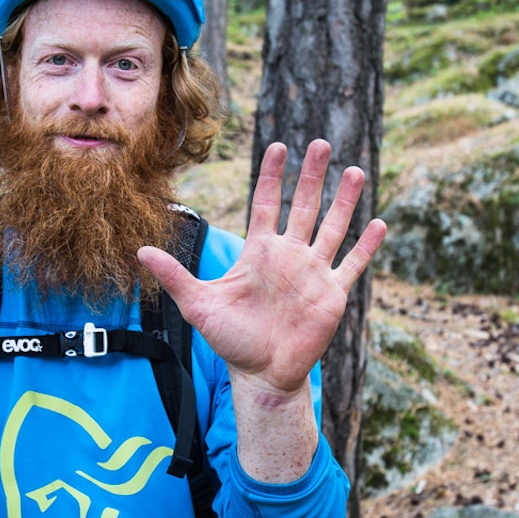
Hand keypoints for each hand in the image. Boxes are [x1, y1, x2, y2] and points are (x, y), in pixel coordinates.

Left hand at [139, 139, 385, 396]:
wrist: (261, 373)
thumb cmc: (230, 339)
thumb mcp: (198, 304)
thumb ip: (174, 276)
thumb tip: (139, 251)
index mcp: (259, 252)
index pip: (267, 204)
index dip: (272, 176)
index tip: (277, 147)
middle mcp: (289, 256)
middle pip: (303, 206)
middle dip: (311, 176)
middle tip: (319, 143)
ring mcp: (313, 273)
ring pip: (333, 228)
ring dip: (344, 201)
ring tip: (355, 171)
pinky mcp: (332, 294)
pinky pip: (352, 265)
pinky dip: (366, 246)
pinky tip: (379, 223)